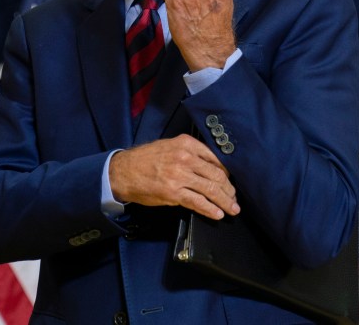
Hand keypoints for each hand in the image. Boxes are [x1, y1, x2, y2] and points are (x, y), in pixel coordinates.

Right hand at [109, 134, 239, 219]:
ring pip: (211, 189)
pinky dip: (210, 209)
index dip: (227, 173)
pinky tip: (218, 214)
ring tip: (232, 208)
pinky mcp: (174, 193)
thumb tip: (213, 167)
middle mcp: (186, 158)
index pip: (216, 159)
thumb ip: (192, 153)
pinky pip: (197, 202)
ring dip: (225, 201)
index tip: (231, 182)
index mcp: (187, 144)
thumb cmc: (147, 159)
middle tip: (234, 197)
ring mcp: (180, 176)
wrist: (123, 171)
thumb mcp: (171, 146)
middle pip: (217, 175)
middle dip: (229, 189)